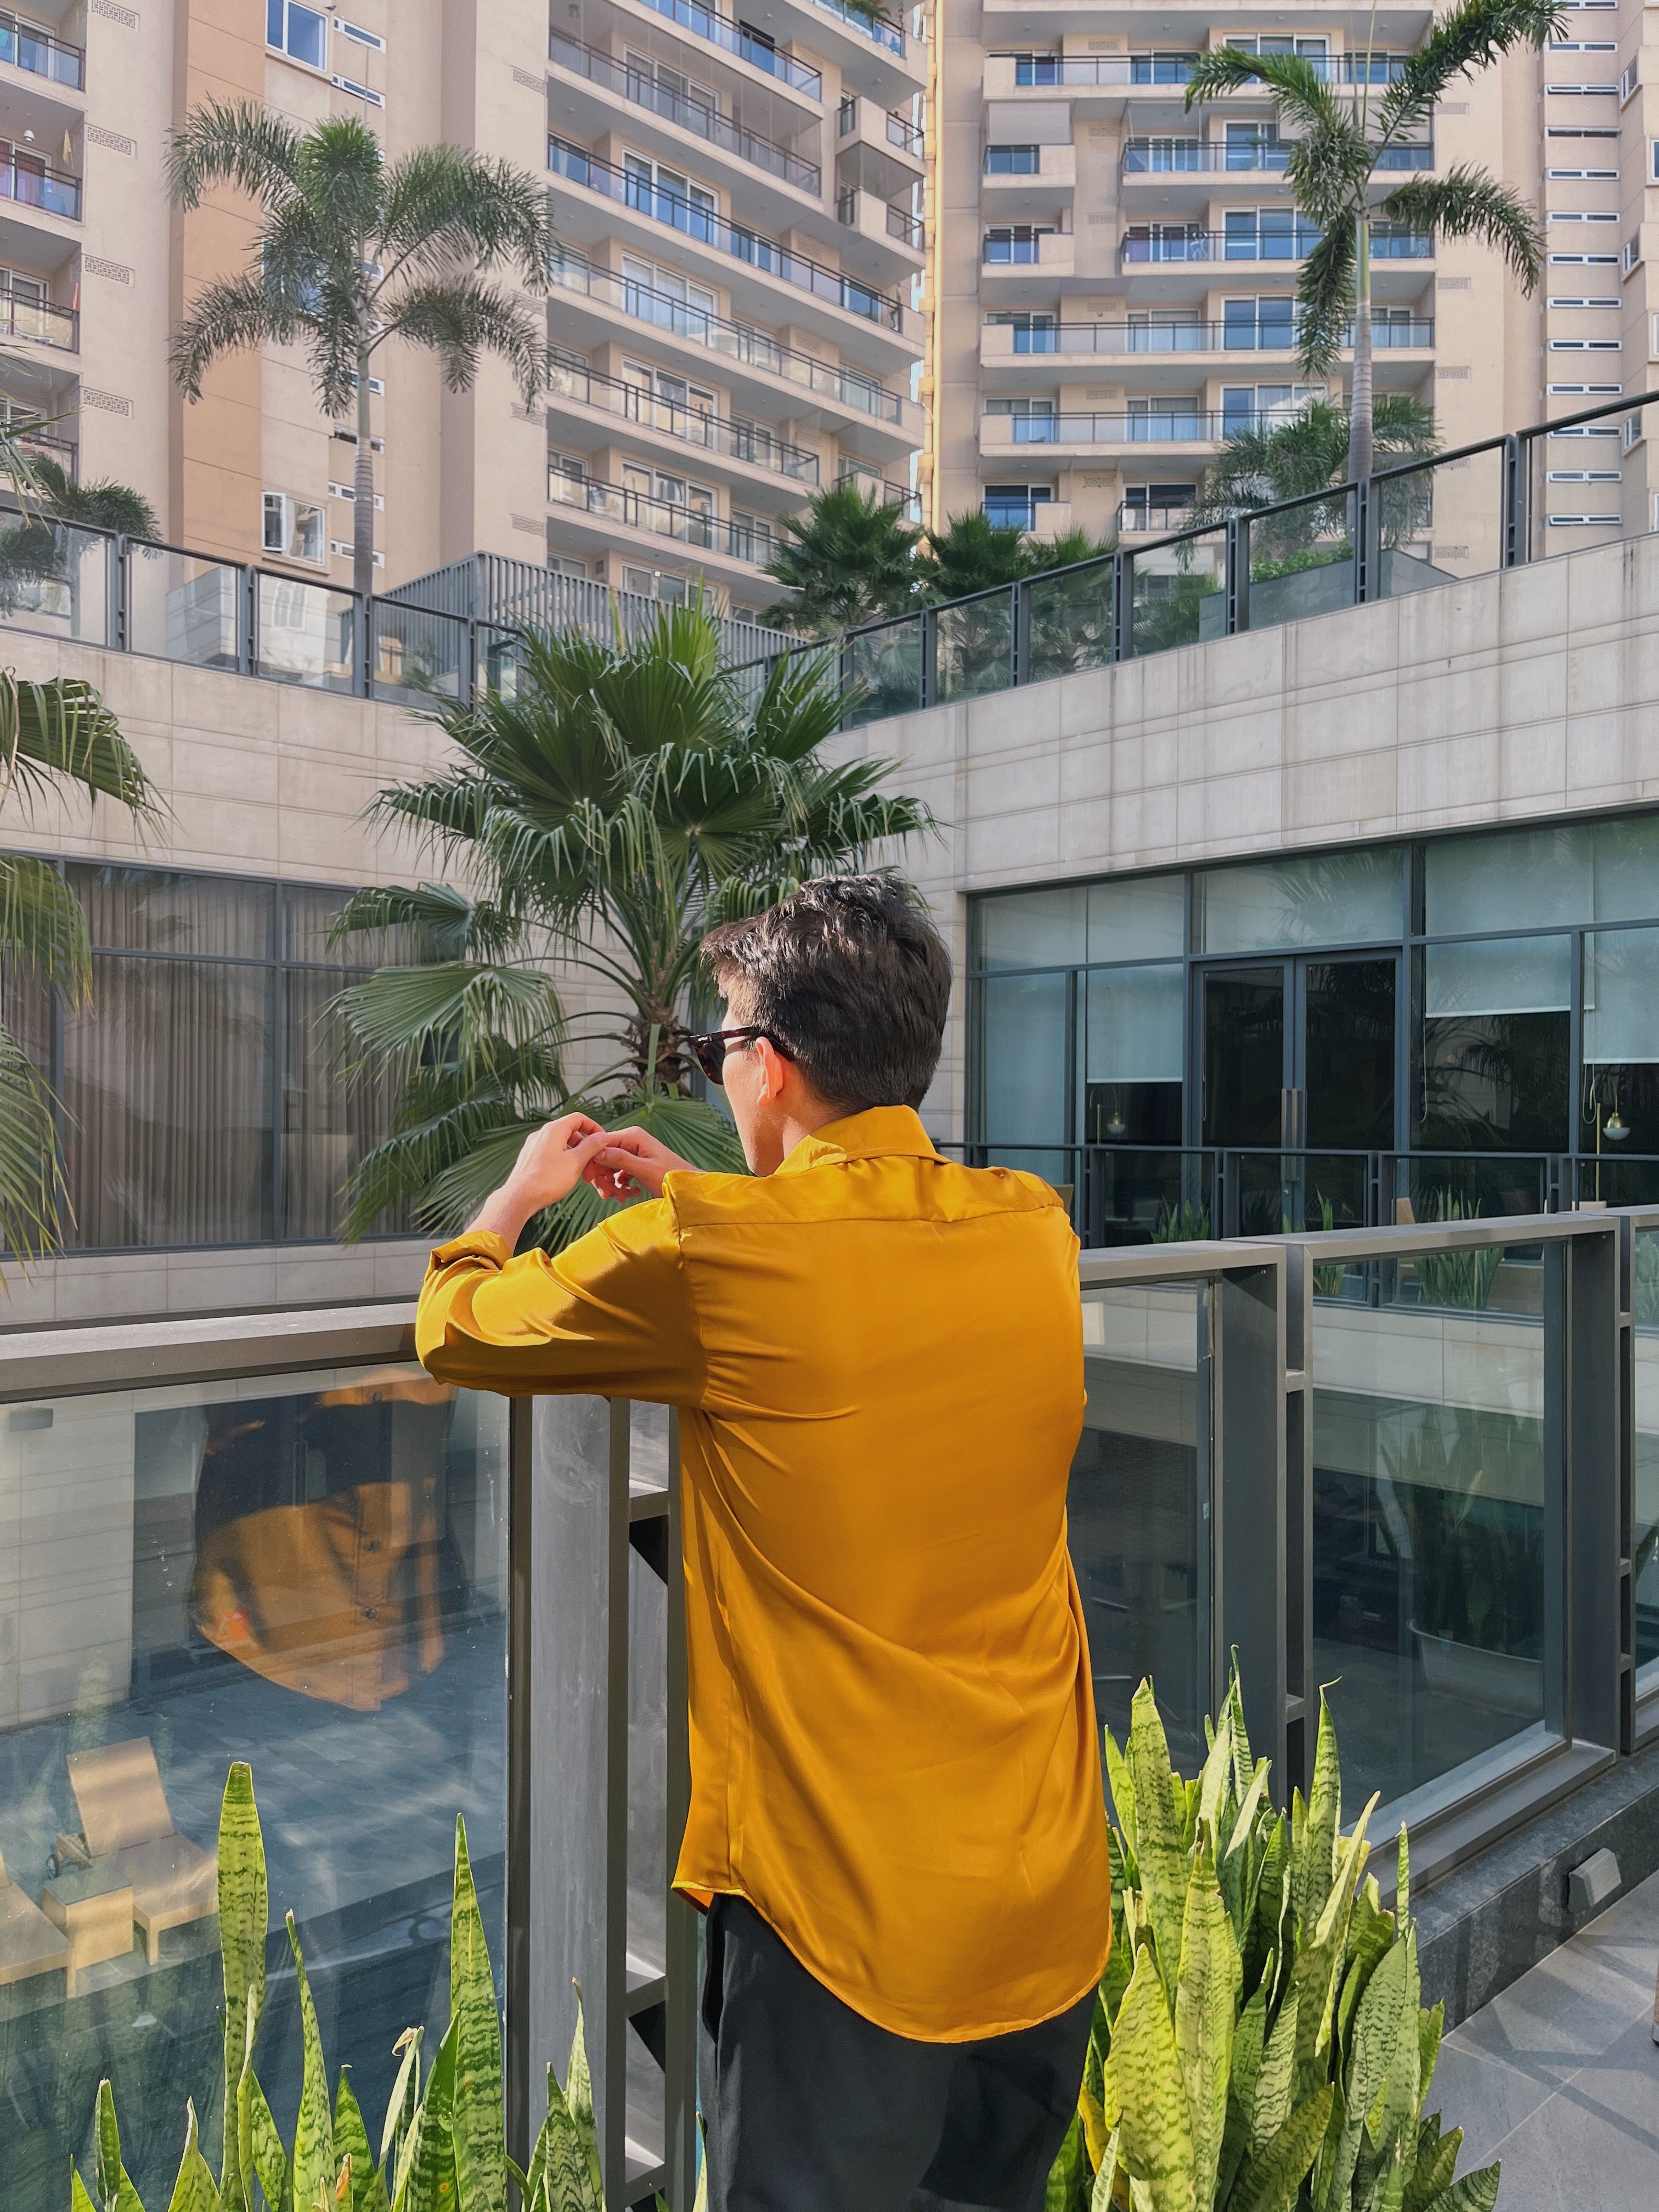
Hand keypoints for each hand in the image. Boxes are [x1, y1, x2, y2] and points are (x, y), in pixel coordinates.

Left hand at [467, 1113, 609, 1244]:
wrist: (520, 1197)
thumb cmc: (547, 1180)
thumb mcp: (576, 1162)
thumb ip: (591, 1146)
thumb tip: (602, 1137)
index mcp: (553, 1130)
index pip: (579, 1118)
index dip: (594, 1128)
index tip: (602, 1141)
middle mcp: (541, 1134)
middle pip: (571, 1132)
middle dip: (585, 1147)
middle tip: (593, 1163)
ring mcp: (534, 1146)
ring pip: (561, 1145)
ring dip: (575, 1156)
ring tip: (581, 1173)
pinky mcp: (530, 1158)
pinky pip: (551, 1153)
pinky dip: (563, 1161)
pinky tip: (565, 1177)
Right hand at [582, 1125, 696, 1201]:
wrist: (688, 1187)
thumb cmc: (671, 1176)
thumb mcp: (643, 1169)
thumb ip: (620, 1159)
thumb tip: (596, 1152)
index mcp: (633, 1136)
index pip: (601, 1143)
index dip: (592, 1161)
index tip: (588, 1180)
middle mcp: (632, 1140)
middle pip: (604, 1157)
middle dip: (603, 1177)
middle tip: (607, 1195)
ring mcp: (635, 1151)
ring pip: (611, 1167)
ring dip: (613, 1184)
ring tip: (622, 1197)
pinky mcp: (637, 1163)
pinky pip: (620, 1173)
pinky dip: (622, 1185)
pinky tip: (631, 1193)